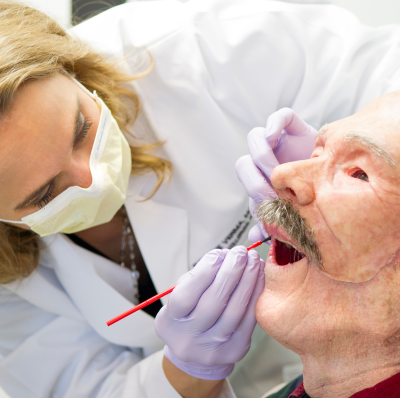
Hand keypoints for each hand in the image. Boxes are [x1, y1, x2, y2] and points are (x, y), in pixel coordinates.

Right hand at [155, 247, 264, 379]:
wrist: (196, 355)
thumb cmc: (188, 314)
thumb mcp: (180, 296)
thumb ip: (198, 277)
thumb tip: (225, 256)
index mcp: (170, 322)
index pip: (185, 296)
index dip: (204, 272)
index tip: (219, 253)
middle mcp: (189, 338)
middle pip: (214, 302)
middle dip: (230, 272)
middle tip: (240, 252)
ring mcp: (213, 348)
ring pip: (235, 310)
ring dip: (248, 280)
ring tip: (254, 260)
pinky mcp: (235, 350)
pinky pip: (249, 319)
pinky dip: (256, 294)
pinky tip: (259, 276)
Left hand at [236, 108, 317, 240]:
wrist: (336, 178)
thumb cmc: (312, 198)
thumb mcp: (294, 213)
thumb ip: (274, 224)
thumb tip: (253, 237)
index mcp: (263, 180)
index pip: (246, 181)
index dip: (254, 187)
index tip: (272, 198)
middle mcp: (265, 162)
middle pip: (244, 162)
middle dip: (257, 175)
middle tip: (277, 184)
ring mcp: (279, 143)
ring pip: (255, 138)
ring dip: (262, 152)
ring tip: (278, 165)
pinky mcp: (295, 129)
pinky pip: (281, 117)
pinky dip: (275, 123)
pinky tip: (275, 134)